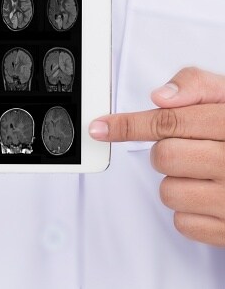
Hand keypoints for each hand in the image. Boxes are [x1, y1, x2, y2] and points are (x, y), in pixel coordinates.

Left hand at [89, 67, 224, 246]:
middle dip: (165, 151)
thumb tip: (160, 97)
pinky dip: (188, 212)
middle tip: (189, 149)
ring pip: (169, 192)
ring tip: (203, 174)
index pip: (168, 122)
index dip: (128, 124)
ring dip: (176, 182)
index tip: (101, 127)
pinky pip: (183, 224)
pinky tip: (209, 197)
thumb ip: (197, 86)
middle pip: (164, 157)